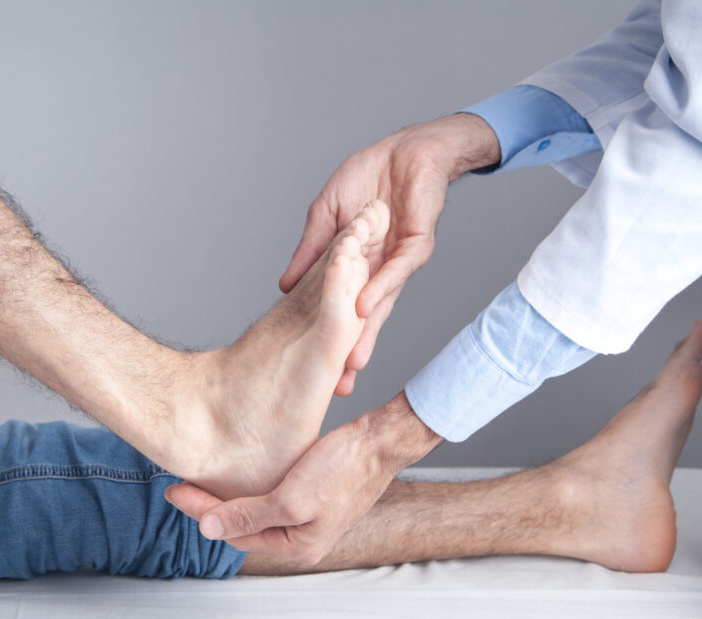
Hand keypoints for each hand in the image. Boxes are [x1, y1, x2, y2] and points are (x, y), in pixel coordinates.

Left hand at [164, 392, 442, 564]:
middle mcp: (302, 536)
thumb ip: (249, 516)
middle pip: (242, 524)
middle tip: (180, 485)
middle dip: (211, 506)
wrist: (380, 441)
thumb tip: (208, 530)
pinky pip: (270, 495)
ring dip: (228, 495)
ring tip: (202, 480)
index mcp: (298, 546)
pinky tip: (237, 473)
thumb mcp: (291, 498)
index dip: (202, 512)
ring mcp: (308, 515)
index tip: (176, 490)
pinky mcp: (312, 493)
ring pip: (255, 510)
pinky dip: (249, 486)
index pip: (234, 533)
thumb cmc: (344, 468)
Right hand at [282, 113, 499, 394]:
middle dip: (352, 352)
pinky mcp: (417, 243)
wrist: (410, 148)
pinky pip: (399, 269)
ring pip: (384, 303)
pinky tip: (365, 306)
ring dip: (368, 332)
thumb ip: (310, 250)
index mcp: (359, 267)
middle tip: (338, 386)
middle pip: (366, 320)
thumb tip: (284, 286)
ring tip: (351, 360)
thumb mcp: (327, 214)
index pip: (344, 309)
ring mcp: (400, 260)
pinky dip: (381, 287)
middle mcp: (382, 272)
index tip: (315, 371)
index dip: (331, 337)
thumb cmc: (369, 176)